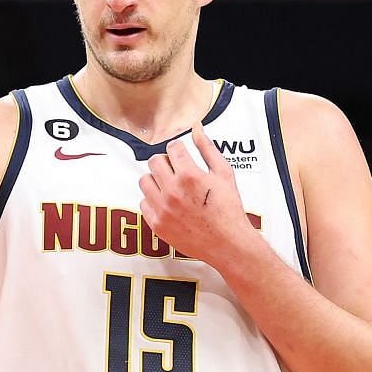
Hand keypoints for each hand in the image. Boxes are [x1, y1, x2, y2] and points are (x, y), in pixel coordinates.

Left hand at [138, 126, 254, 267]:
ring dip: (155, 179)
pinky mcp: (156, 223)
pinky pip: (143, 202)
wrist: (227, 243)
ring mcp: (162, 208)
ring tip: (170, 186)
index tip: (181, 154)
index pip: (171, 148)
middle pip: (154, 161)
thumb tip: (196, 128)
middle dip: (165, 161)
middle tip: (176, 170)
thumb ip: (207, 149)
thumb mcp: (224, 174)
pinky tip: (167, 203)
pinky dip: (153, 200)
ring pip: (144, 180)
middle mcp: (172, 191)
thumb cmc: (228, 209)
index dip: (178, 149)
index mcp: (189, 176)